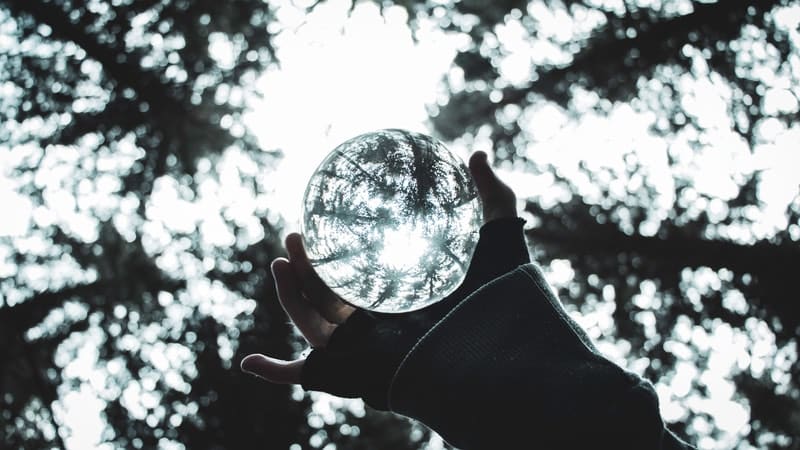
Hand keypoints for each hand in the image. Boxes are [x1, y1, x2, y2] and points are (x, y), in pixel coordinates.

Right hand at [240, 151, 520, 392]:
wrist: (499, 348)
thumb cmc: (503, 299)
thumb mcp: (499, 237)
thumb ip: (491, 196)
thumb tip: (477, 153)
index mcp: (411, 297)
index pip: (366, 275)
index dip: (339, 253)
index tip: (321, 223)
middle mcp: (388, 323)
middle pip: (334, 295)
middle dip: (307, 267)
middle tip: (294, 235)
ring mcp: (370, 346)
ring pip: (316, 319)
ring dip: (292, 292)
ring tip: (283, 255)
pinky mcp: (357, 366)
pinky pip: (312, 370)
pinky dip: (278, 372)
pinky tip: (251, 361)